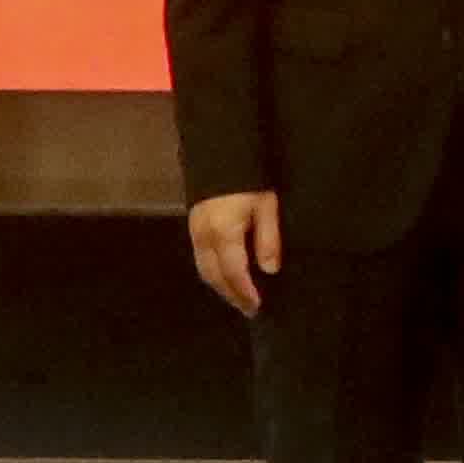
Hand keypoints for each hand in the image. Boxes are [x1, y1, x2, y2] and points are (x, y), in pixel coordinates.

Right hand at [182, 189, 279, 319]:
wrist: (221, 152)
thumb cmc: (250, 179)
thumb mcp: (267, 206)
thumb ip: (268, 238)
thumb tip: (270, 270)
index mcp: (223, 234)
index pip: (233, 273)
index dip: (245, 292)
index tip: (257, 306)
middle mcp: (204, 237)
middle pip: (214, 276)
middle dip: (230, 295)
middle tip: (248, 310)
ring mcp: (195, 231)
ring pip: (203, 269)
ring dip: (220, 287)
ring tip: (238, 298)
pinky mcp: (193, 225)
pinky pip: (200, 257)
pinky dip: (212, 273)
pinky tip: (225, 276)